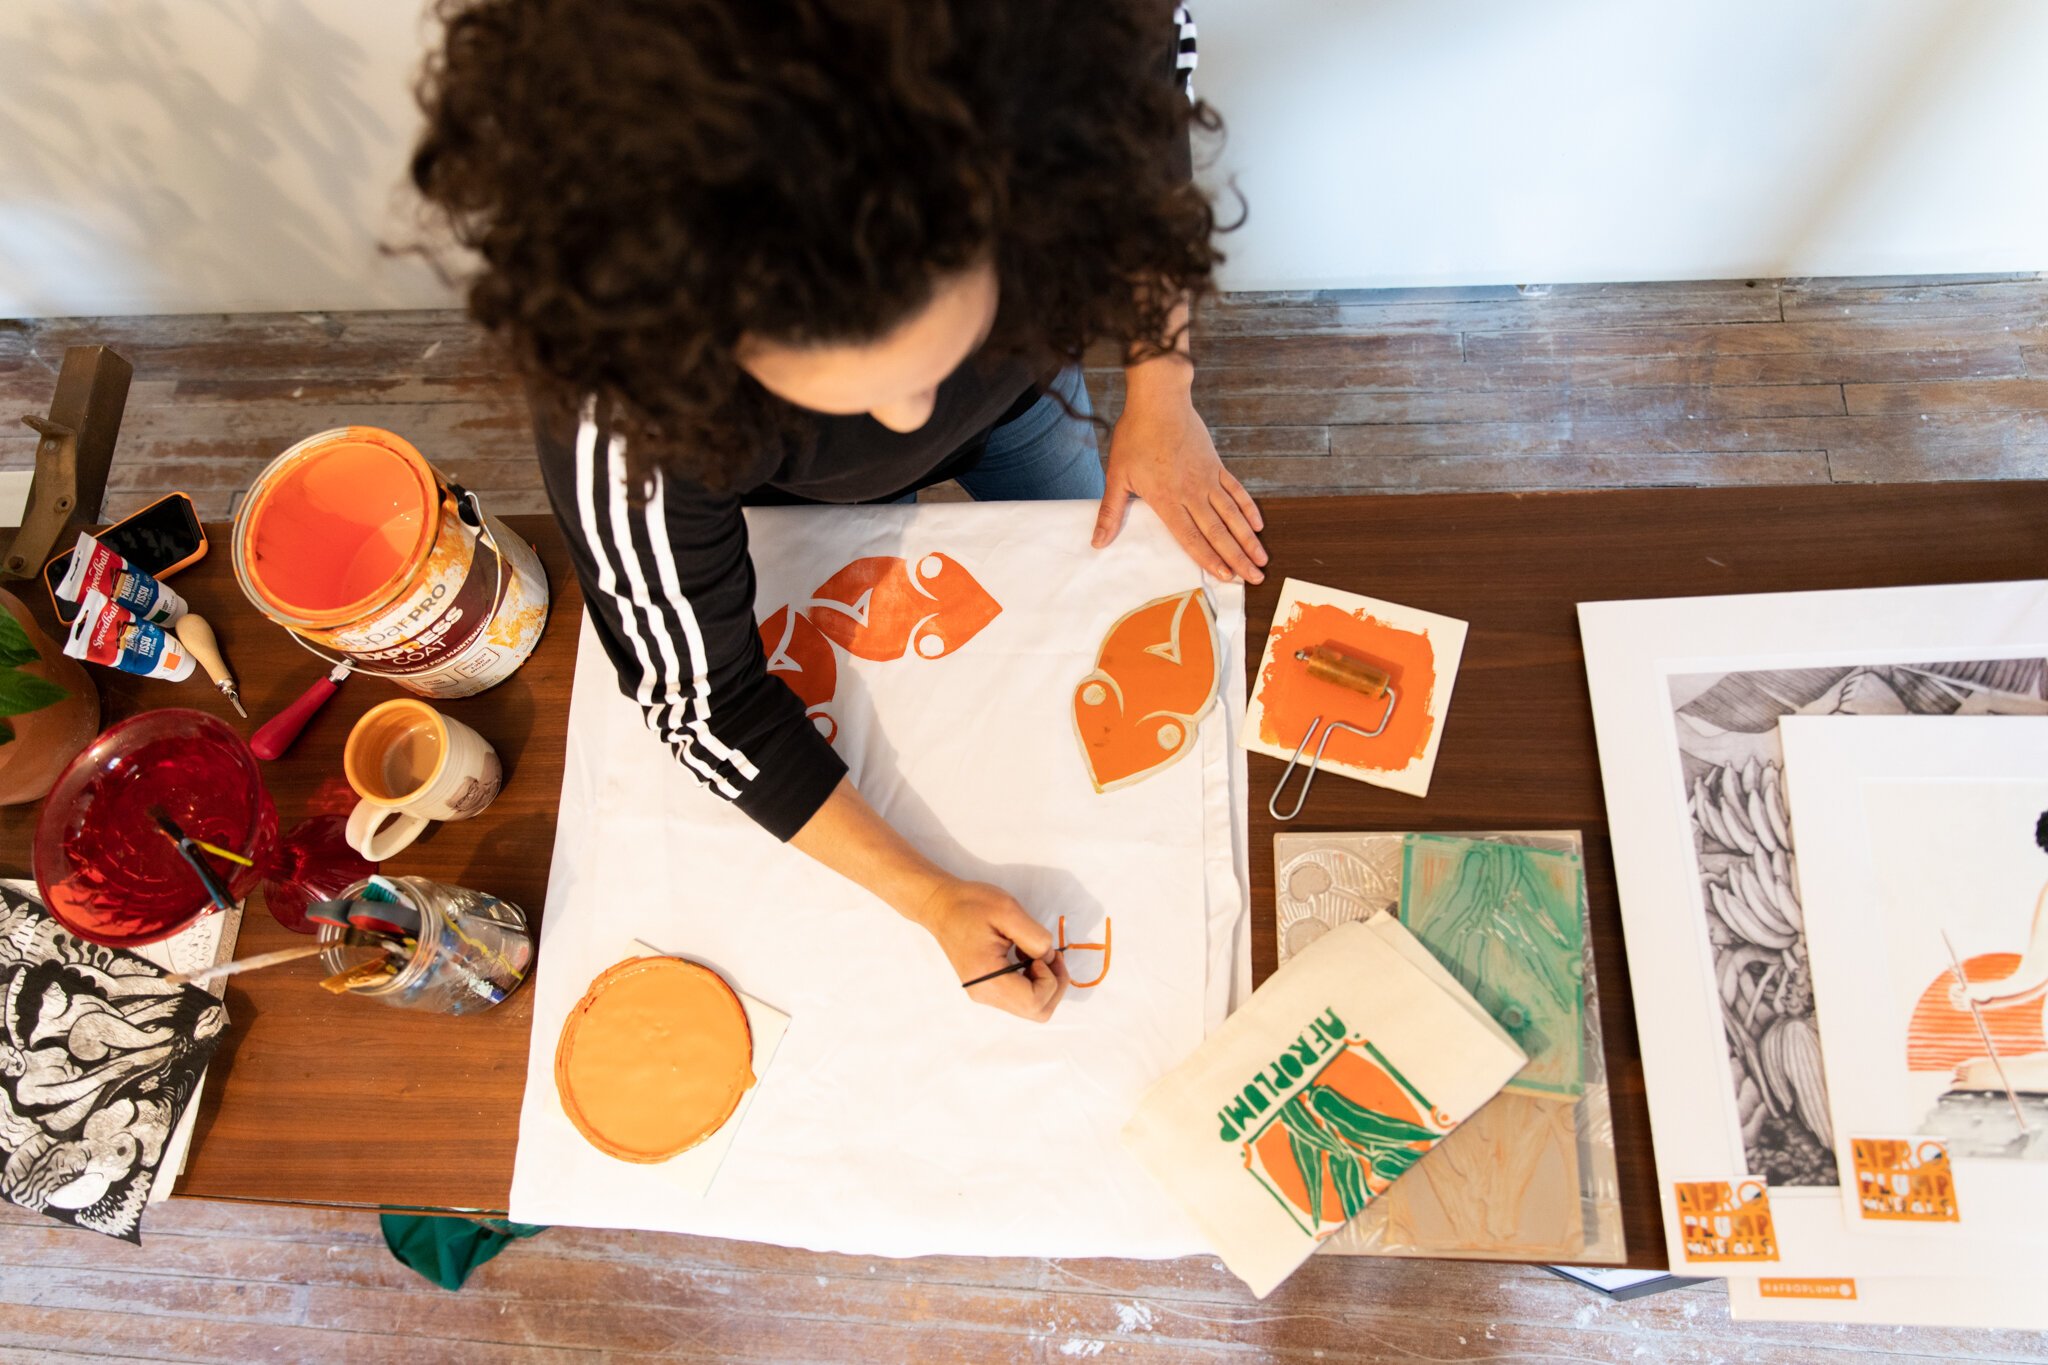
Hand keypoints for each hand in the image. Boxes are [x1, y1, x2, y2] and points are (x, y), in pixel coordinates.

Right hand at [916, 878, 1068, 1021]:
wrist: (941, 906)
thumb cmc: (971, 905)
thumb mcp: (1008, 911)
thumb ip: (1035, 937)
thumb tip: (1049, 958)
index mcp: (987, 978)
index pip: (1034, 1001)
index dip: (1050, 979)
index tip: (1041, 953)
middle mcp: (985, 994)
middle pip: (1036, 1011)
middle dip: (1054, 984)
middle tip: (1051, 956)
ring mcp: (985, 993)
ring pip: (1031, 1007)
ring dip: (1045, 982)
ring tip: (1034, 952)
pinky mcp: (987, 988)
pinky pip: (1021, 997)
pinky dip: (1033, 980)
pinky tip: (1025, 957)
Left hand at [1094, 371, 1265, 582]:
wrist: (1159, 399)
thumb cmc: (1134, 436)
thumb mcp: (1117, 475)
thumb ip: (1111, 512)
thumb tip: (1097, 542)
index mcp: (1167, 499)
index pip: (1191, 537)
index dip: (1209, 559)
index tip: (1226, 577)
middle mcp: (1192, 492)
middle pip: (1219, 532)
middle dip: (1238, 558)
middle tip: (1256, 578)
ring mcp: (1208, 478)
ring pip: (1233, 515)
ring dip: (1248, 539)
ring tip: (1262, 558)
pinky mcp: (1216, 464)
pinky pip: (1236, 490)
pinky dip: (1248, 508)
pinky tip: (1257, 525)